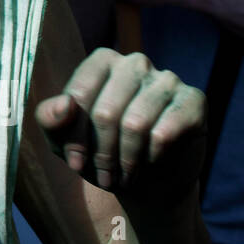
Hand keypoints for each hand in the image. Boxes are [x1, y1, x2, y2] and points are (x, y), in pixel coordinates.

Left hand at [36, 48, 205, 210]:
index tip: (75, 163)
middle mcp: (135, 63)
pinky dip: (153, 157)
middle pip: (106, 112)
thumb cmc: (100, 152)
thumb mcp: (63, 140)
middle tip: (104, 176)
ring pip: (135, 124)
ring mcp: (167, 79)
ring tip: (125, 176)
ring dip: (126, 161)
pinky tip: (152, 162)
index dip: (74, 136)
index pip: (78, 96)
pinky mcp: (194, 100)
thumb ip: (49, 119)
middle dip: (101, 154)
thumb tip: (64, 105)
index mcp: (102, 61)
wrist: (148, 182)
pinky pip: (165, 132)